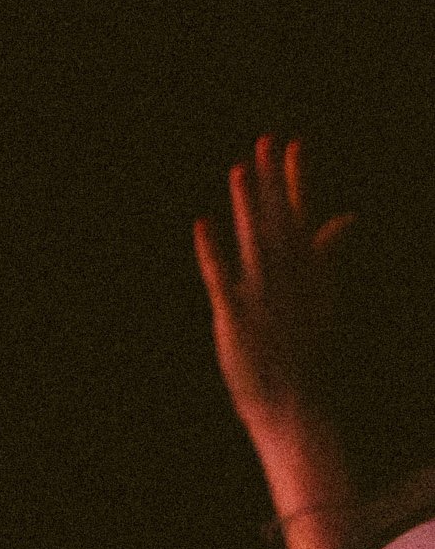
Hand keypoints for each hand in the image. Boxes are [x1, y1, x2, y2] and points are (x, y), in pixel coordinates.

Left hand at [193, 134, 353, 439]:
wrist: (298, 407)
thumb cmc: (308, 353)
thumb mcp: (323, 294)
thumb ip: (328, 250)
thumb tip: (346, 216)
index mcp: (309, 272)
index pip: (303, 216)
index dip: (297, 180)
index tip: (294, 144)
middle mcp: (289, 280)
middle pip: (279, 222)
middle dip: (272, 182)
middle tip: (265, 141)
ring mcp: (263, 299)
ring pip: (254, 243)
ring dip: (247, 207)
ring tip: (239, 170)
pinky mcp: (236, 320)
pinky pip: (222, 280)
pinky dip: (212, 252)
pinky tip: (202, 224)